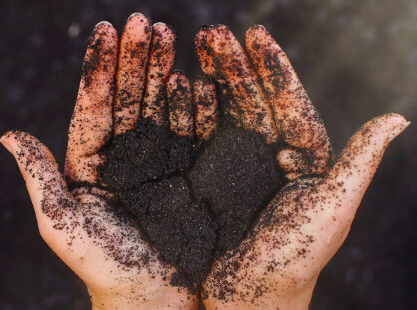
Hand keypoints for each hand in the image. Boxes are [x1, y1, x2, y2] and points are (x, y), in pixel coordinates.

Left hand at [0, 14, 201, 309]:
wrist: (152, 296)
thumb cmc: (104, 265)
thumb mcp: (61, 222)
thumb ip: (39, 176)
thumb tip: (6, 134)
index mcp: (91, 163)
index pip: (95, 106)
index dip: (101, 69)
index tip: (108, 30)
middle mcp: (125, 157)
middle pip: (130, 98)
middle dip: (137, 60)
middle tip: (146, 22)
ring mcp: (159, 162)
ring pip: (161, 107)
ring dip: (165, 72)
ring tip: (171, 36)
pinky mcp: (187, 172)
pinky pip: (192, 132)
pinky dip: (195, 105)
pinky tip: (196, 78)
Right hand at [195, 25, 408, 308]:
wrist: (249, 301)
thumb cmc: (294, 261)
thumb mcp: (332, 209)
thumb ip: (360, 163)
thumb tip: (398, 119)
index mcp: (303, 158)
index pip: (288, 102)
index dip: (272, 68)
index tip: (255, 34)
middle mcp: (271, 156)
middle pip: (252, 100)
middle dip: (234, 65)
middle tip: (213, 32)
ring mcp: (238, 165)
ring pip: (224, 113)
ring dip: (210, 79)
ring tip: (193, 47)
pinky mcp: (210, 177)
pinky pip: (199, 138)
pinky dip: (189, 111)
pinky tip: (178, 85)